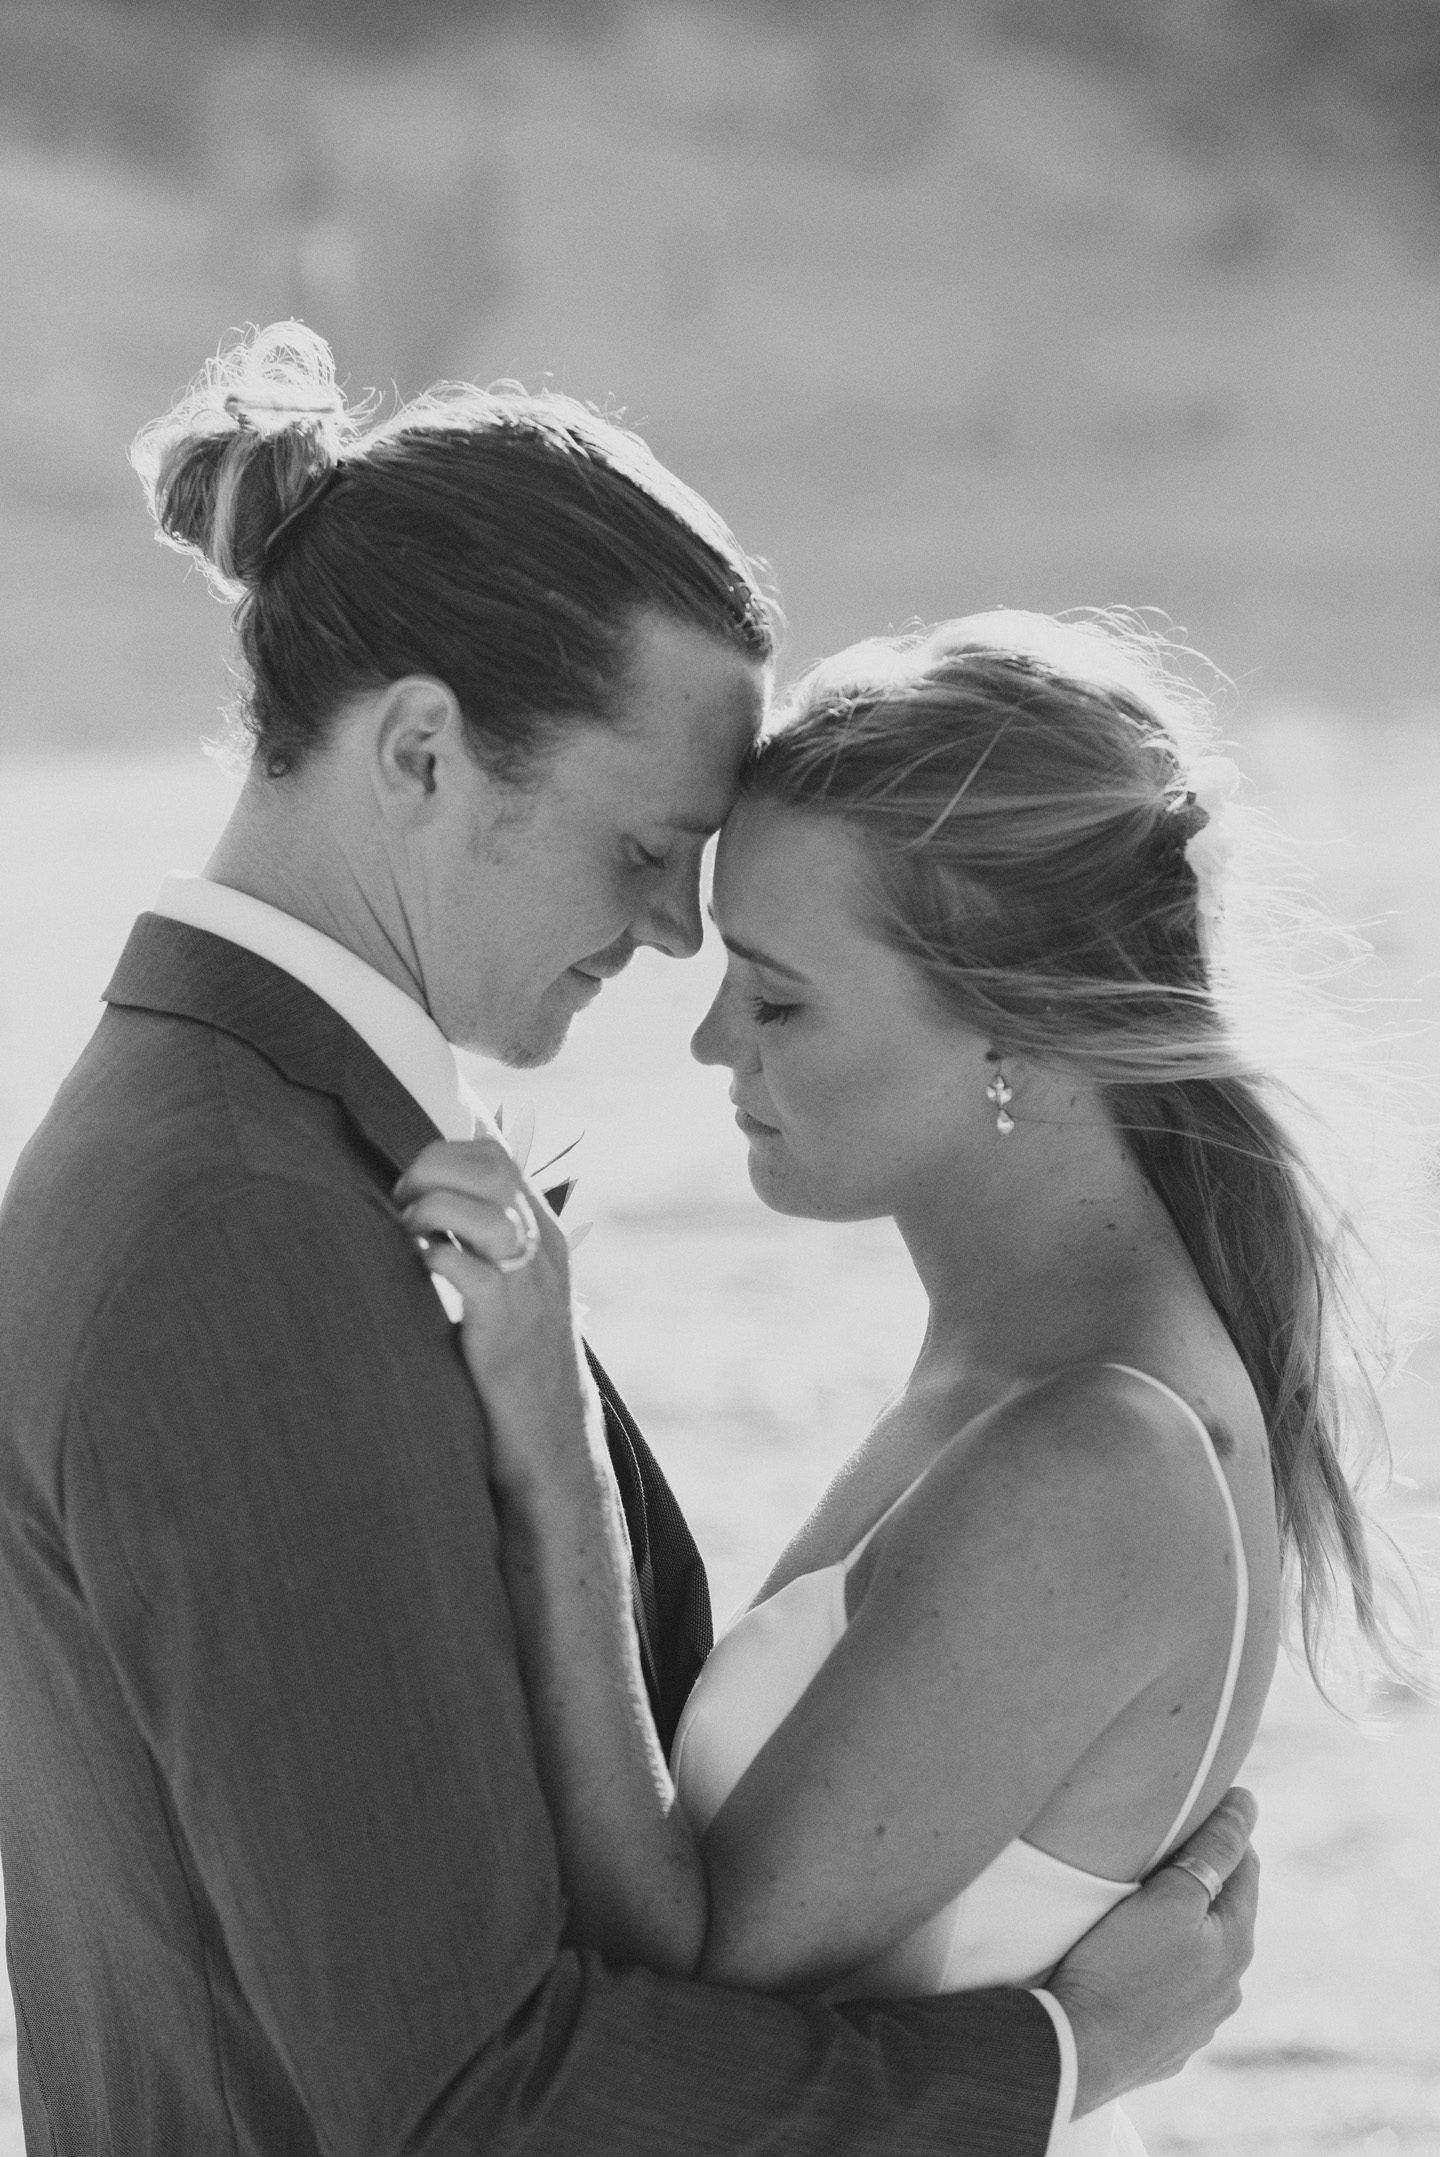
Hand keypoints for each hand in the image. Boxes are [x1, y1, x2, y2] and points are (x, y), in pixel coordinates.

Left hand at [394, 1138, 599, 1497]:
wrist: (549, 1435)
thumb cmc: (517, 1359)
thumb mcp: (515, 1288)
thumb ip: (485, 1243)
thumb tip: (426, 1206)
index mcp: (544, 1233)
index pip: (498, 1156)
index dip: (445, 1155)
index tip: (414, 1184)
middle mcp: (542, 1250)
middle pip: (491, 1169)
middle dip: (432, 1172)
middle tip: (402, 1203)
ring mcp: (528, 1286)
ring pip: (483, 1210)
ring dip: (432, 1210)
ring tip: (409, 1233)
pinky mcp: (505, 1325)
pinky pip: (469, 1268)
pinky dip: (435, 1256)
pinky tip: (420, 1269)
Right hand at [1049, 1787, 1258, 2117]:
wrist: (1077, 2052)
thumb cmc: (1121, 1966)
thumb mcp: (1170, 1896)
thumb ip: (1213, 1849)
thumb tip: (1248, 1804)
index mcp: (1236, 1944)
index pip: (1246, 1867)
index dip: (1223, 1831)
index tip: (1193, 1806)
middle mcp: (1229, 1987)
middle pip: (1221, 1913)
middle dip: (1199, 1881)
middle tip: (1157, 1852)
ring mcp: (1199, 2022)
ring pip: (1197, 1956)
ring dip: (1179, 1930)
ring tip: (1139, 1909)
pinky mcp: (1168, 2045)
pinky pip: (1171, 1993)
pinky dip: (1159, 1970)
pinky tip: (1131, 1965)